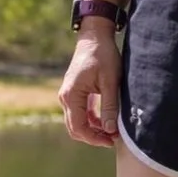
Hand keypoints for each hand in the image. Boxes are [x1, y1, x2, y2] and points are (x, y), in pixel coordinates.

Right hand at [58, 27, 122, 147]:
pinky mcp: (74, 92)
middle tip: (112, 139)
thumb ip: (109, 107)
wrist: (95, 36)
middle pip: (75, 127)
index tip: (111, 140)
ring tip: (112, 131)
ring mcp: (68, 94)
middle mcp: (65, 97)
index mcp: (71, 95)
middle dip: (93, 137)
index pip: (79, 127)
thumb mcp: (110, 82)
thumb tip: (110, 130)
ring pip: (77, 121)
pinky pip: (79, 112)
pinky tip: (106, 121)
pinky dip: (91, 120)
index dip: (94, 138)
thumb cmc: (103, 56)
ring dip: (92, 129)